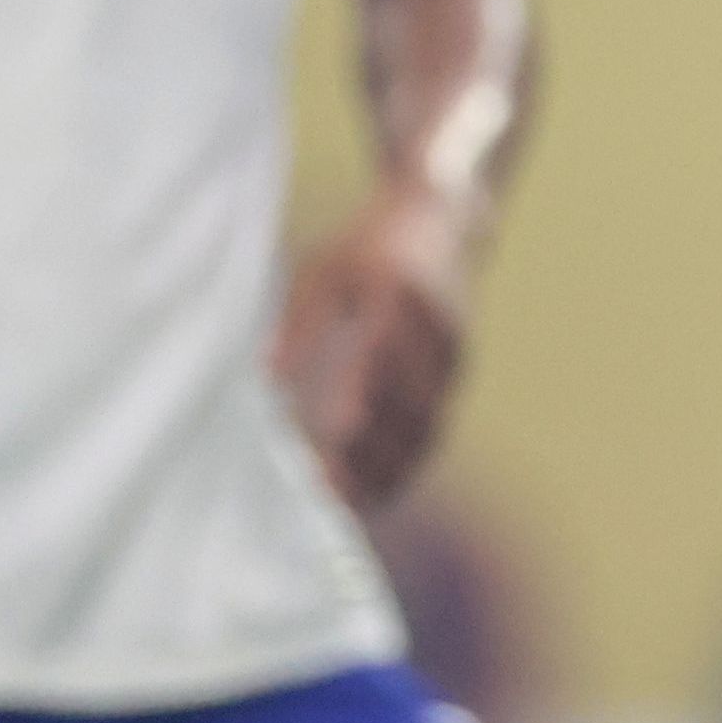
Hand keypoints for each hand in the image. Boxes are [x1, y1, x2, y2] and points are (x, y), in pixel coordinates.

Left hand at [278, 184, 474, 508]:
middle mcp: (435, 331)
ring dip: (388, 466)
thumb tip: (267, 382)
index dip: (365, 390)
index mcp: (400, 294)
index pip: (385, 350)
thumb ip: (301, 325)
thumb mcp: (326, 271)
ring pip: (426, 425)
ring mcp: (451, 357)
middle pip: (412, 400)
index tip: (337, 429)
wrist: (441, 221)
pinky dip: (404, 464)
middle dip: (373, 446)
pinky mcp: (453, 378)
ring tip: (342, 501)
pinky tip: (368, 492)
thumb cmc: (369, 248)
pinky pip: (432, 430)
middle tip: (326, 484)